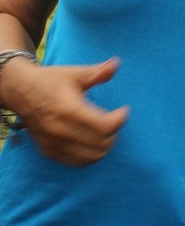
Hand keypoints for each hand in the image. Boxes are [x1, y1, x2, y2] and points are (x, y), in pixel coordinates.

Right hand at [1, 57, 127, 165]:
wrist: (20, 92)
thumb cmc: (50, 81)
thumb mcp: (74, 73)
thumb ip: (97, 72)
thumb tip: (116, 63)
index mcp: (67, 109)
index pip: (103, 126)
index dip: (119, 120)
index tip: (124, 110)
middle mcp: (59, 129)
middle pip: (101, 143)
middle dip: (114, 132)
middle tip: (113, 120)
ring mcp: (53, 143)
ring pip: (92, 157)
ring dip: (104, 145)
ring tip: (104, 130)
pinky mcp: (49, 152)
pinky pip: (78, 162)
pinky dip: (90, 154)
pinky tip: (92, 140)